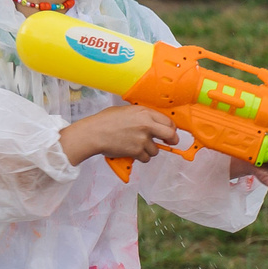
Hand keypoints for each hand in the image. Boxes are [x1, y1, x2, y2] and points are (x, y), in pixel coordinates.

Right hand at [59, 105, 178, 165]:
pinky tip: (133, 152)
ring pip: (156, 150)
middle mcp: (147, 125)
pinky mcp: (137, 151)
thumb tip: (152, 121)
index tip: (169, 131)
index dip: (171, 128)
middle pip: (170, 135)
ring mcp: (142, 139)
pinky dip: (141, 157)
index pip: (168, 121)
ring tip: (138, 146)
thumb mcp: (127, 110)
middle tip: (170, 143)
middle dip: (172, 140)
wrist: (95, 133)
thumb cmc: (106, 120)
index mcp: (145, 112)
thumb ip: (142, 115)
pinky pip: (146, 158)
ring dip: (149, 150)